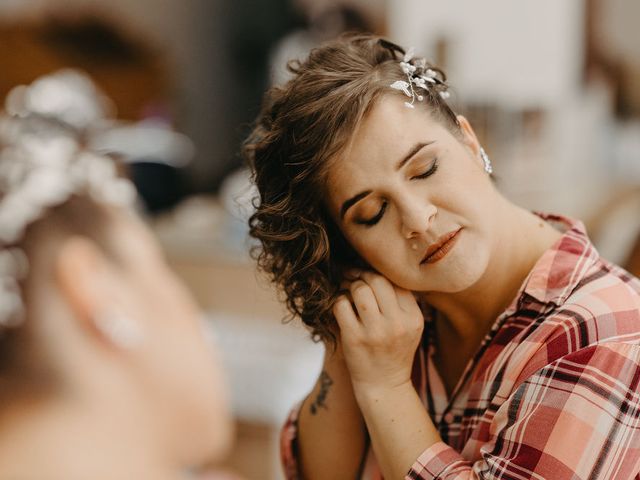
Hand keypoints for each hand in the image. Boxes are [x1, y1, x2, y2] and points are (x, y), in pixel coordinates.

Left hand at [333, 270, 423, 394]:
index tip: (367, 272)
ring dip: (349, 285)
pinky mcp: (354, 338)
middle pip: (377, 280)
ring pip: (359, 289)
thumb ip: (401, 301)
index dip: (378, 272)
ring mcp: (375, 331)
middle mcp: (397, 323)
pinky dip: (338, 301)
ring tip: (346, 290)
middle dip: (361, 274)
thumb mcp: (409, 326)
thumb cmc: (394, 350)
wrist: (384, 385)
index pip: (396, 281)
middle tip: (352, 275)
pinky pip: (341, 305)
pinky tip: (341, 307)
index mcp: (413, 317)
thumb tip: (378, 268)